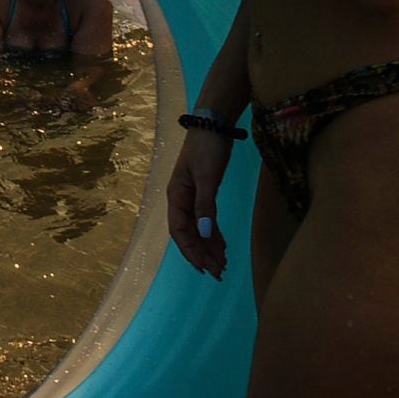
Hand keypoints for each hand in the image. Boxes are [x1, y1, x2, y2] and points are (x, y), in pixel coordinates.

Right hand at [164, 126, 232, 279]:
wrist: (214, 124)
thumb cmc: (208, 148)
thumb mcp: (207, 176)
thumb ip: (205, 205)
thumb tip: (205, 234)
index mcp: (176, 196)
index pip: (179, 231)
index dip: (191, 251)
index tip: (205, 268)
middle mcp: (180, 200)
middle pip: (188, 234)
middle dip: (201, 254)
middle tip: (218, 273)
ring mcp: (191, 197)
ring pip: (198, 229)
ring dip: (208, 247)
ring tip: (222, 264)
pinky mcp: (203, 193)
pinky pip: (206, 220)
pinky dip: (214, 234)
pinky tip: (222, 246)